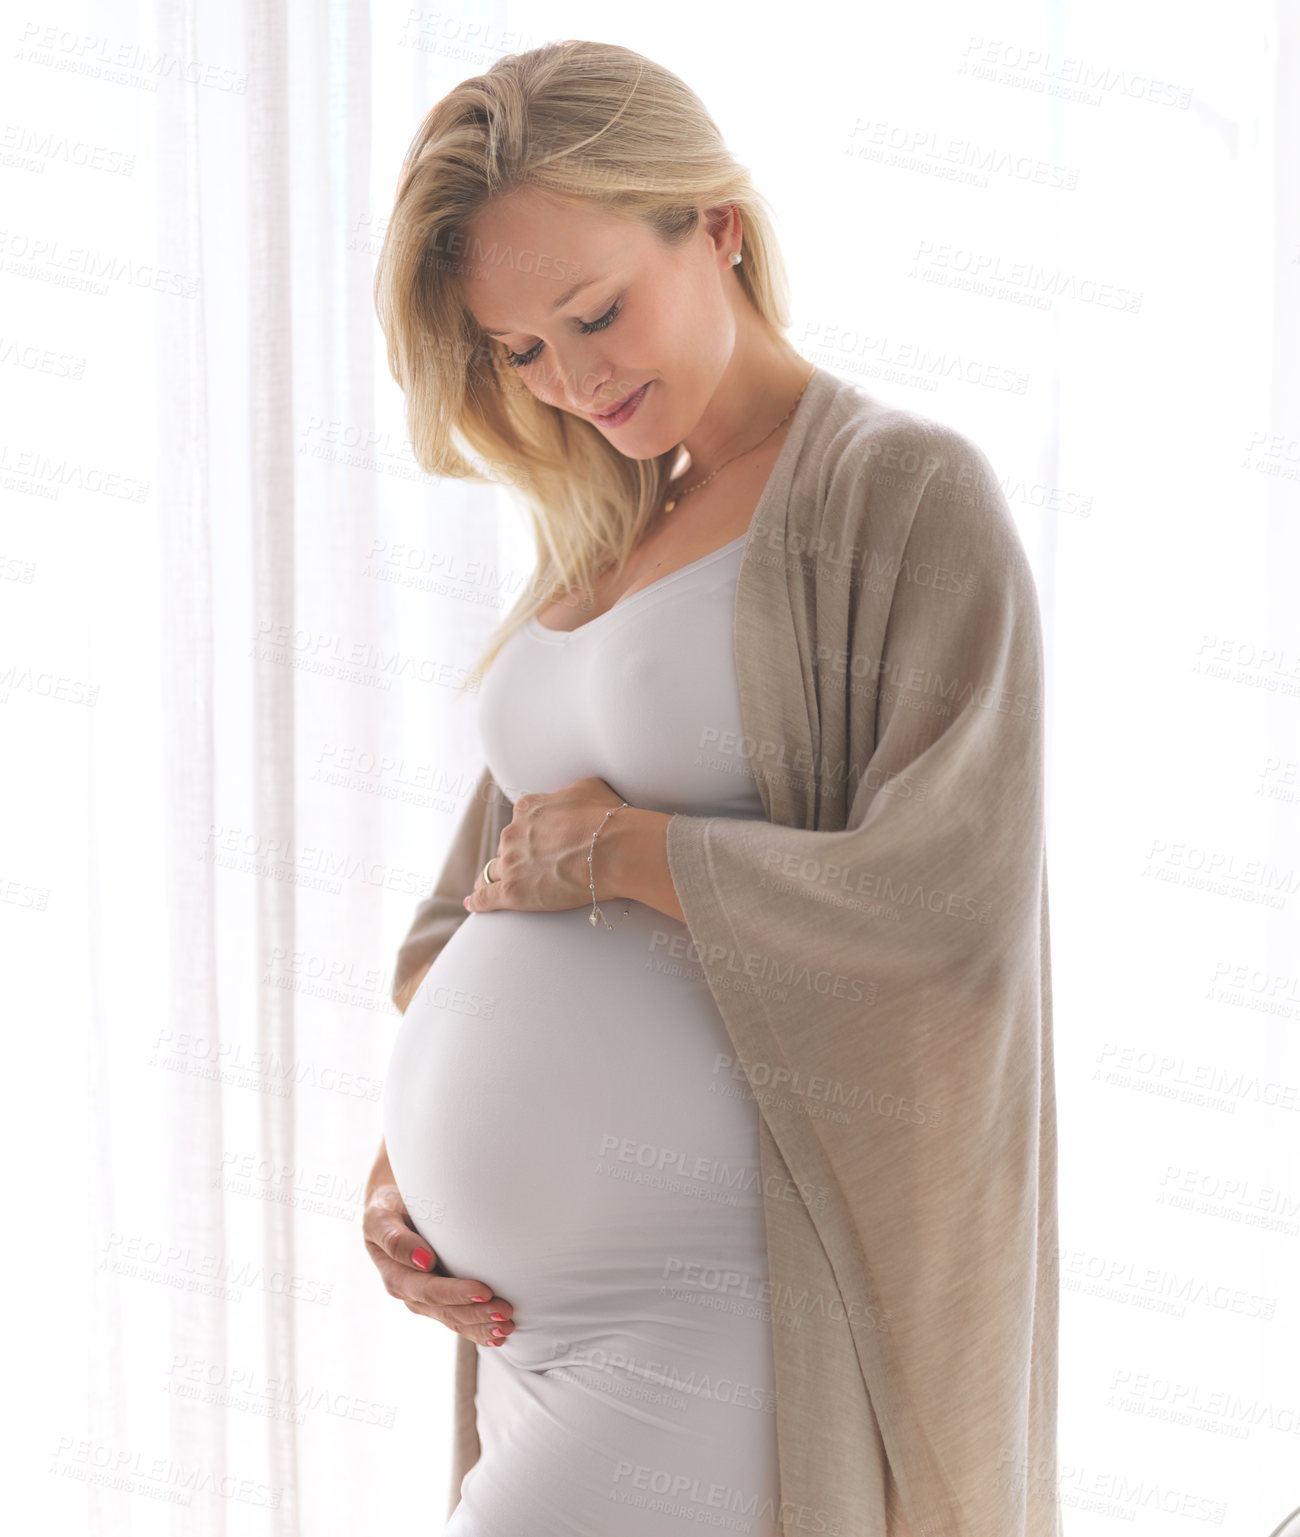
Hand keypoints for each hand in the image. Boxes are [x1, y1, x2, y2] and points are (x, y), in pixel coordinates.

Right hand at [362, 1184, 514, 1346]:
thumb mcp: (381, 1216)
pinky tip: (498, 1336)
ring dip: (481, 1326)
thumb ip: (395, 1238)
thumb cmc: (390, 1206)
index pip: (428, 1289)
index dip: (456, 1293)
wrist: (392, 1208)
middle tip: (505, 1311)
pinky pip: (456, 1320)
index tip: (484, 1291)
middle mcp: (409, 1291)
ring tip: (507, 1326)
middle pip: (444, 1310)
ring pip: (453, 1320)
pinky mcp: (437, 1299)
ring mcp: (423, 1299)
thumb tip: (423, 1260)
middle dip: (476, 1313)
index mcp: (395, 1274)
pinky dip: (477, 1330)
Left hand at [463, 776, 629, 914]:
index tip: (537, 841)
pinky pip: (486, 897)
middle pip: (508, 847)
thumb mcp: (589, 788)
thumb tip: (570, 798)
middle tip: (532, 867)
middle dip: (516, 855)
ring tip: (491, 886)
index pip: (520, 822)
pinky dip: (478, 901)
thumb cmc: (608, 818)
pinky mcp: (512, 892)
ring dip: (494, 877)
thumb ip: (569, 793)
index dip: (529, 833)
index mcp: (528, 809)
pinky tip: (472, 904)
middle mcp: (513, 833)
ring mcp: (511, 863)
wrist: (613, 850)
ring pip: (494, 871)